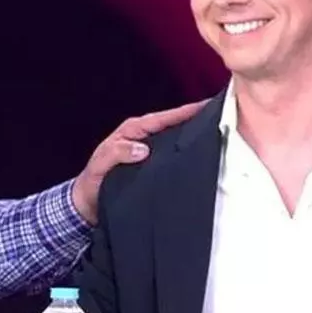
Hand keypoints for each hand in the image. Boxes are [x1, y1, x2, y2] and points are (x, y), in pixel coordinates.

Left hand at [71, 99, 208, 222]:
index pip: (162, 119)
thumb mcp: (101, 164)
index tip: (206, 107)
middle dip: (195, 121)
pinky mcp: (153, 168)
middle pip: (173, 126)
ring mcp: (149, 153)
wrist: (88, 205)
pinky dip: (186, 156)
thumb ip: (118, 153)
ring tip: (221, 135)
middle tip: (223, 117)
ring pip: (175, 142)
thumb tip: (144, 149)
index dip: (183, 112)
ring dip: (194, 139)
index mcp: (131, 132)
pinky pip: (173, 159)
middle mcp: (142, 139)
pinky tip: (203, 159)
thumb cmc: (92, 181)